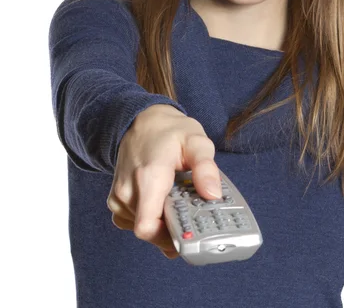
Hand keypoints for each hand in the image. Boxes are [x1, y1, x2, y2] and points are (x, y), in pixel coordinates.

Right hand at [106, 103, 221, 258]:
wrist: (142, 119)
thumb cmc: (170, 131)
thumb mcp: (197, 141)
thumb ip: (206, 168)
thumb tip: (213, 195)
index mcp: (149, 177)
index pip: (148, 228)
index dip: (168, 239)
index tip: (189, 233)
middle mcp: (128, 190)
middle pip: (149, 232)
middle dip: (172, 231)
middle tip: (192, 218)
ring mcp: (119, 196)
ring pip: (142, 229)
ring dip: (162, 224)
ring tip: (179, 205)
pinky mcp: (116, 199)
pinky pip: (132, 222)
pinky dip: (150, 219)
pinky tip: (163, 204)